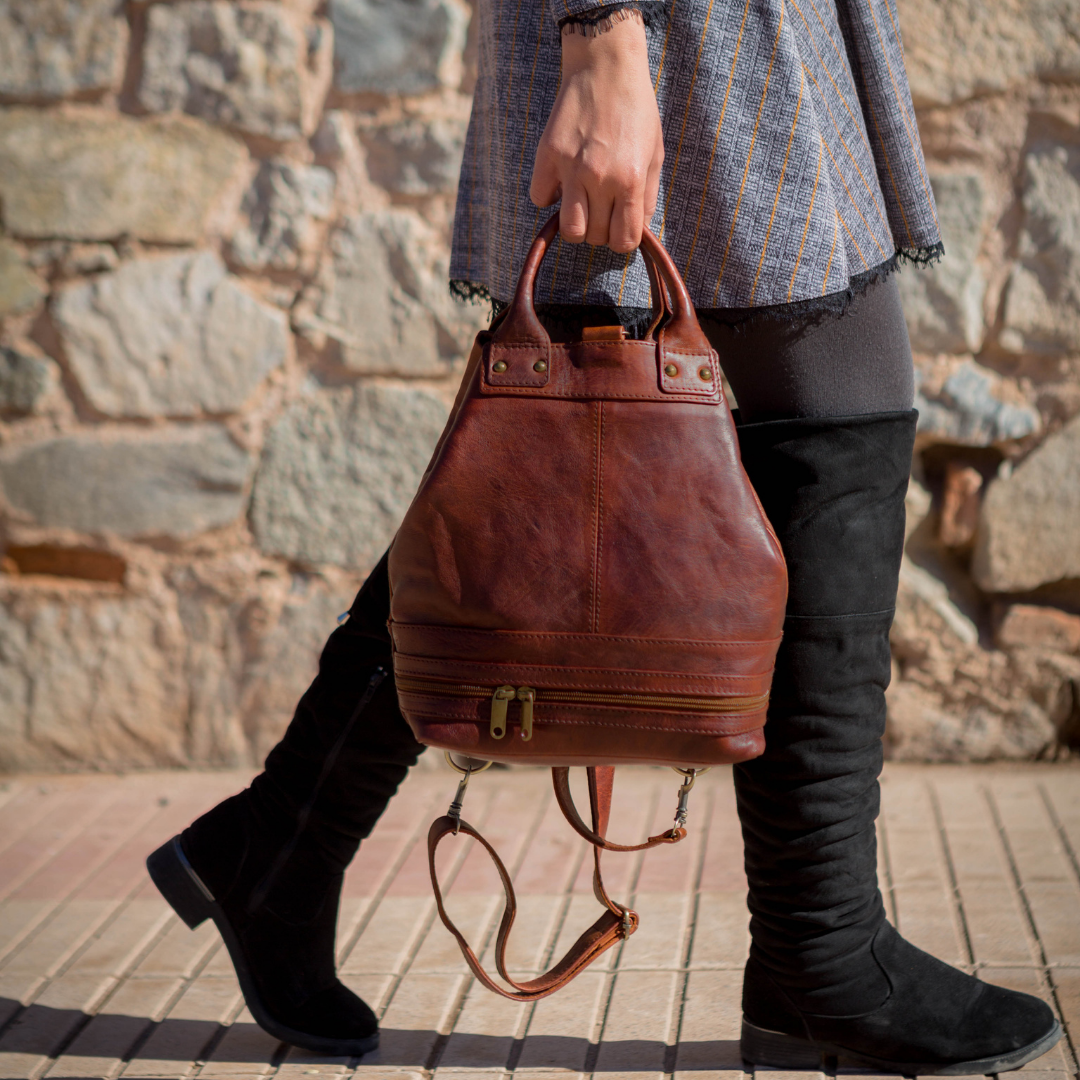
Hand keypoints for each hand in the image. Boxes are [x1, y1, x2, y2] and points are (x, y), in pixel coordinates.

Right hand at [529, 16, 663, 253]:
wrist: (605, 67)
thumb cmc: (636, 110)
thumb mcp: (655, 154)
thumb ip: (646, 196)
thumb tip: (637, 230)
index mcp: (630, 180)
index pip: (624, 240)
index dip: (622, 240)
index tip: (619, 228)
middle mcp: (599, 179)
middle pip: (594, 237)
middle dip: (600, 230)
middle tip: (602, 209)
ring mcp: (570, 168)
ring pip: (568, 229)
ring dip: (575, 224)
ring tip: (580, 205)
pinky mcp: (547, 155)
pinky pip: (540, 198)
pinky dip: (549, 196)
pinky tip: (560, 181)